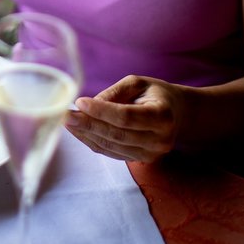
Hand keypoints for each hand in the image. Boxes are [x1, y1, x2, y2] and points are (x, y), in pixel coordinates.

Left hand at [64, 75, 184, 162]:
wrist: (178, 114)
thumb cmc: (154, 94)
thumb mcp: (137, 83)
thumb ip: (114, 93)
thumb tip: (87, 106)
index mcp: (162, 116)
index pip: (126, 116)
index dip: (101, 111)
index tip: (79, 102)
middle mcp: (159, 140)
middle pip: (116, 135)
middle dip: (87, 125)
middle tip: (65, 115)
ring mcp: (151, 154)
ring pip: (111, 146)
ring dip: (86, 135)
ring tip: (67, 122)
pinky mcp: (141, 160)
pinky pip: (111, 153)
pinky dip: (92, 142)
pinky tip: (78, 131)